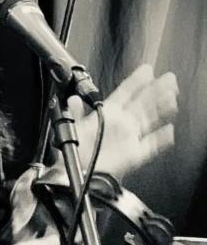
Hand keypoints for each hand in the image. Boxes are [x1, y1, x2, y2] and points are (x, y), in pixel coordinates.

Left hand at [71, 63, 177, 178]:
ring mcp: (129, 138)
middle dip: (156, 90)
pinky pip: (151, 145)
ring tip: (172, 96)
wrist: (78, 174)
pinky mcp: (134, 154)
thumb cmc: (76, 151)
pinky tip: (169, 130)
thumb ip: (75, 113)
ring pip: (150, 119)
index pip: (125, 94)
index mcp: (108, 115)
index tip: (147, 70)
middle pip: (143, 103)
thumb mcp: (73, 129)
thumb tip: (72, 99)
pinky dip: (161, 138)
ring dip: (162, 108)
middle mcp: (121, 124)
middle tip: (169, 78)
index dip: (136, 82)